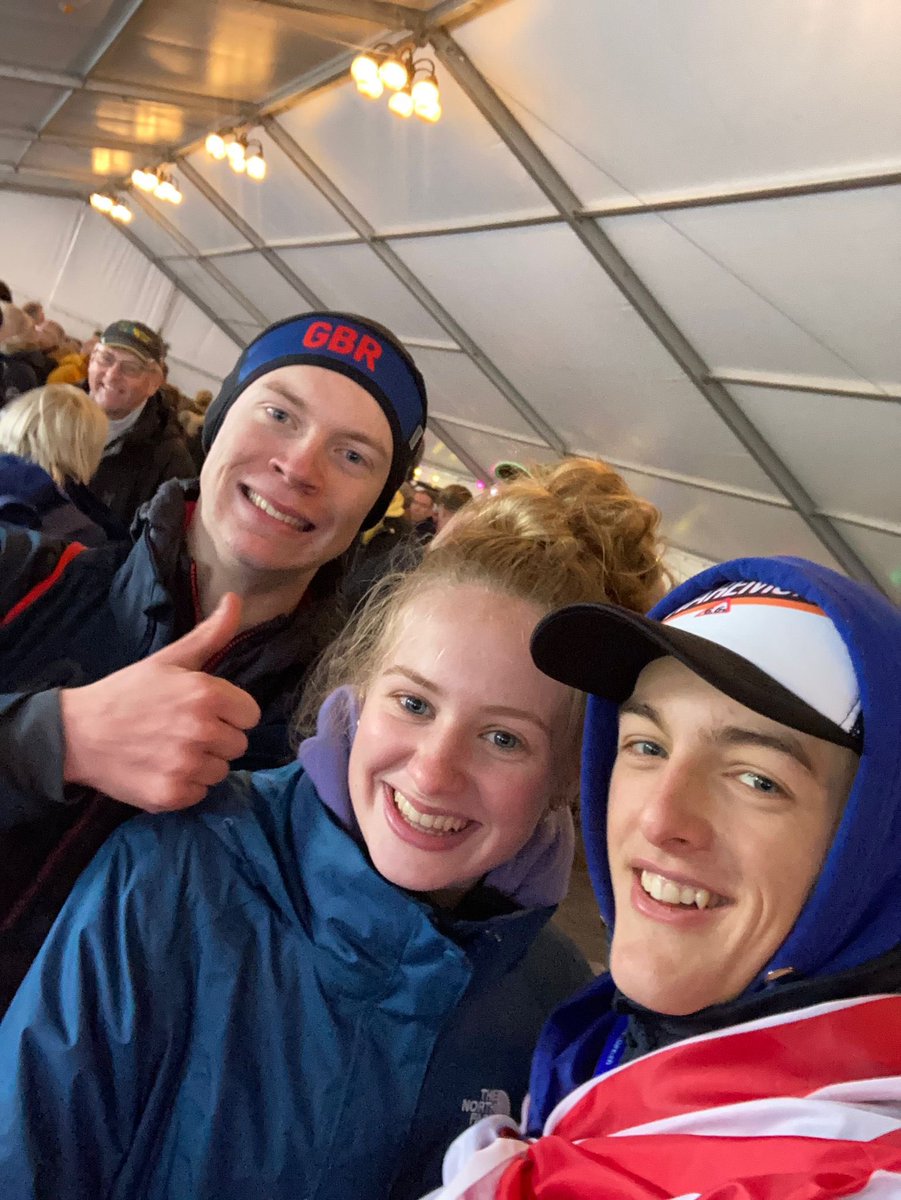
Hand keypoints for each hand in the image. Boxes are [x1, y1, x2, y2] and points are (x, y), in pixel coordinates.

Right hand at [61, 593, 260, 811]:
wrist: (78, 733)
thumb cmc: (127, 692)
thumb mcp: (170, 659)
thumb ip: (210, 634)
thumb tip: (236, 599)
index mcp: (206, 694)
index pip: (251, 714)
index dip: (230, 713)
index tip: (207, 711)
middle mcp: (202, 730)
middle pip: (238, 744)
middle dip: (217, 738)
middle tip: (183, 730)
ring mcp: (187, 765)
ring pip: (221, 771)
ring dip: (202, 763)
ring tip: (172, 749)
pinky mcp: (171, 795)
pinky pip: (200, 794)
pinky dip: (185, 786)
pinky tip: (162, 769)